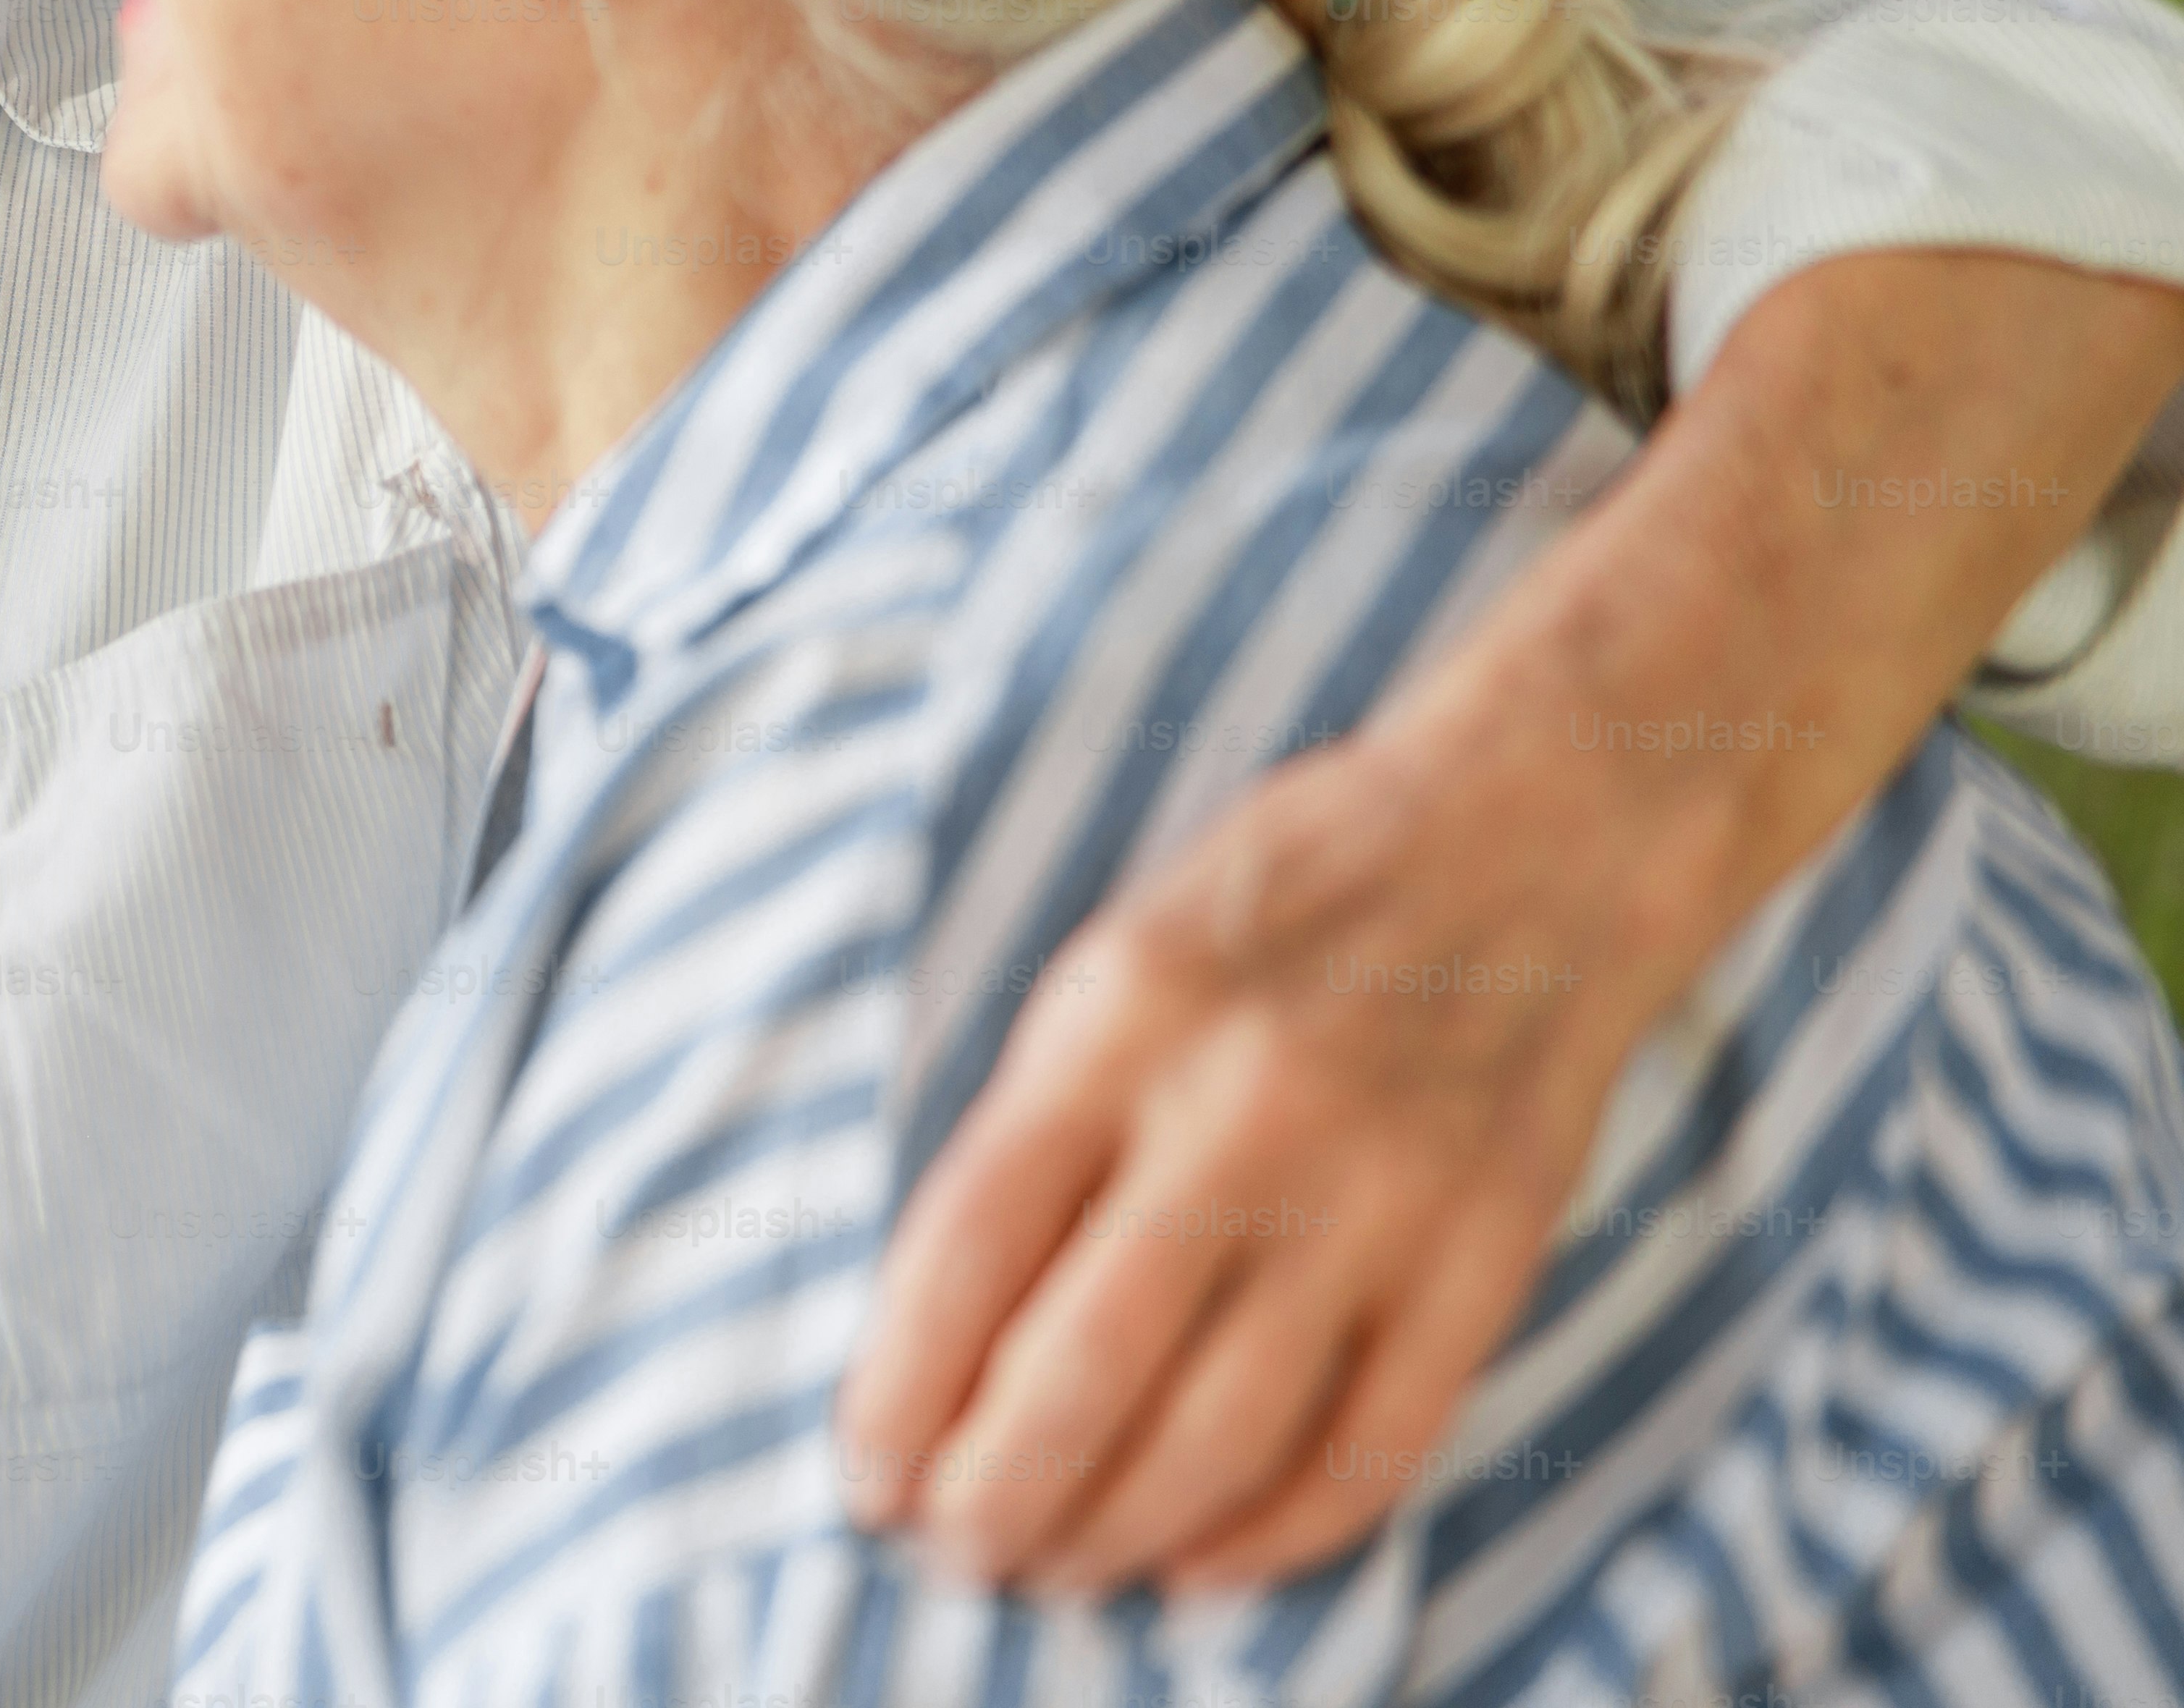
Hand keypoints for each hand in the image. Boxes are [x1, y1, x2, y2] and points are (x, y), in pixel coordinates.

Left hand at [835, 249, 2183, 1595]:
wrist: (1537, 828)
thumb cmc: (1286, 893)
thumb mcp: (1111, 956)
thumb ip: (1037, 1122)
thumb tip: (937, 1322)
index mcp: (1118, 1025)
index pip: (968, 1249)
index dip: (902, 1389)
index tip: (864, 1475)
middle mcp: (1243, 1116)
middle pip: (1085, 1367)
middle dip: (996, 1496)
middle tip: (950, 1554)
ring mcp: (1379, 1197)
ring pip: (1222, 1433)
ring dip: (1118, 1534)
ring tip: (1053, 1572)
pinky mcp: (1487, 1254)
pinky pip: (1373, 1442)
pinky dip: (1279, 1534)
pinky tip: (1203, 1568)